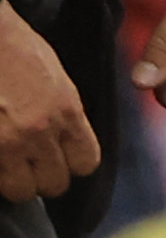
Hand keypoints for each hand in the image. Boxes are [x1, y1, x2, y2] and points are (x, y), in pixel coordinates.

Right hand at [0, 0, 99, 204]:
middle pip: (54, 184)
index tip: (60, 158)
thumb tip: (65, 141)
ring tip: (8, 164)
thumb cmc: (14, 47)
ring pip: (21, 191)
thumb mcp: (55, 77)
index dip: (72, 164)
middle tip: (29, 164)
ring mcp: (5, 143)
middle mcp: (38, 131)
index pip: (85, 163)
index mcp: (66, 111)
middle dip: (43, 177)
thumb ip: (65, 113)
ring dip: (15, 181)